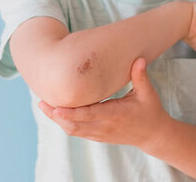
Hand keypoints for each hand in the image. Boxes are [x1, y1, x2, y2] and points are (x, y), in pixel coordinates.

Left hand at [38, 58, 171, 151]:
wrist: (153, 135)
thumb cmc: (150, 111)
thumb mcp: (148, 94)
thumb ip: (141, 76)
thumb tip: (139, 58)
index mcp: (116, 115)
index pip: (90, 115)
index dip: (72, 113)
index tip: (57, 108)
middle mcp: (105, 127)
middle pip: (75, 125)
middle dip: (57, 115)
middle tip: (41, 102)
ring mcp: (100, 134)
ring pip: (73, 130)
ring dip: (57, 120)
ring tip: (43, 105)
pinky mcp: (97, 136)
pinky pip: (77, 132)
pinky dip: (64, 123)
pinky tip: (54, 112)